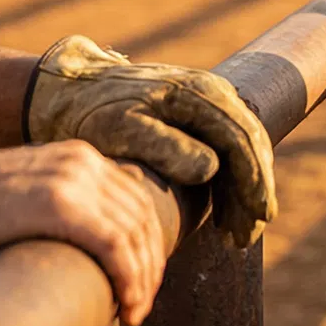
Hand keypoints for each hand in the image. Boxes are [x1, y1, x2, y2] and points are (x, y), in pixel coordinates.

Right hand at [0, 141, 166, 324]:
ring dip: (143, 279)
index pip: (138, 199)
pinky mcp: (60, 205)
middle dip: (151, 264)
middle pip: (142, 217)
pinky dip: (129, 277)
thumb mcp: (29, 193)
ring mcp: (74, 180)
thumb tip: (90, 243)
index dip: (150, 242)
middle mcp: (85, 162)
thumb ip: (65, 203)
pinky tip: (128, 304)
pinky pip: (114, 244)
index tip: (146, 276)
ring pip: (133, 234)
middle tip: (144, 302)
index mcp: (82, 157)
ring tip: (136, 311)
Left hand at [24, 36, 276, 247]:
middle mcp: (213, 94)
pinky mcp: (199, 118)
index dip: (252, 182)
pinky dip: (230, 183)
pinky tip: (224, 212)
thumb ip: (166, 146)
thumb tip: (211, 170)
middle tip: (248, 236)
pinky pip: (227, 151)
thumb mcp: (120, 128)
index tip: (256, 217)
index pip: (241, 141)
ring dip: (244, 192)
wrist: (69, 89)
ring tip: (238, 233)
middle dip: (254, 193)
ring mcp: (209, 104)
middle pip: (250, 148)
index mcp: (200, 94)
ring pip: (243, 151)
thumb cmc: (90, 110)